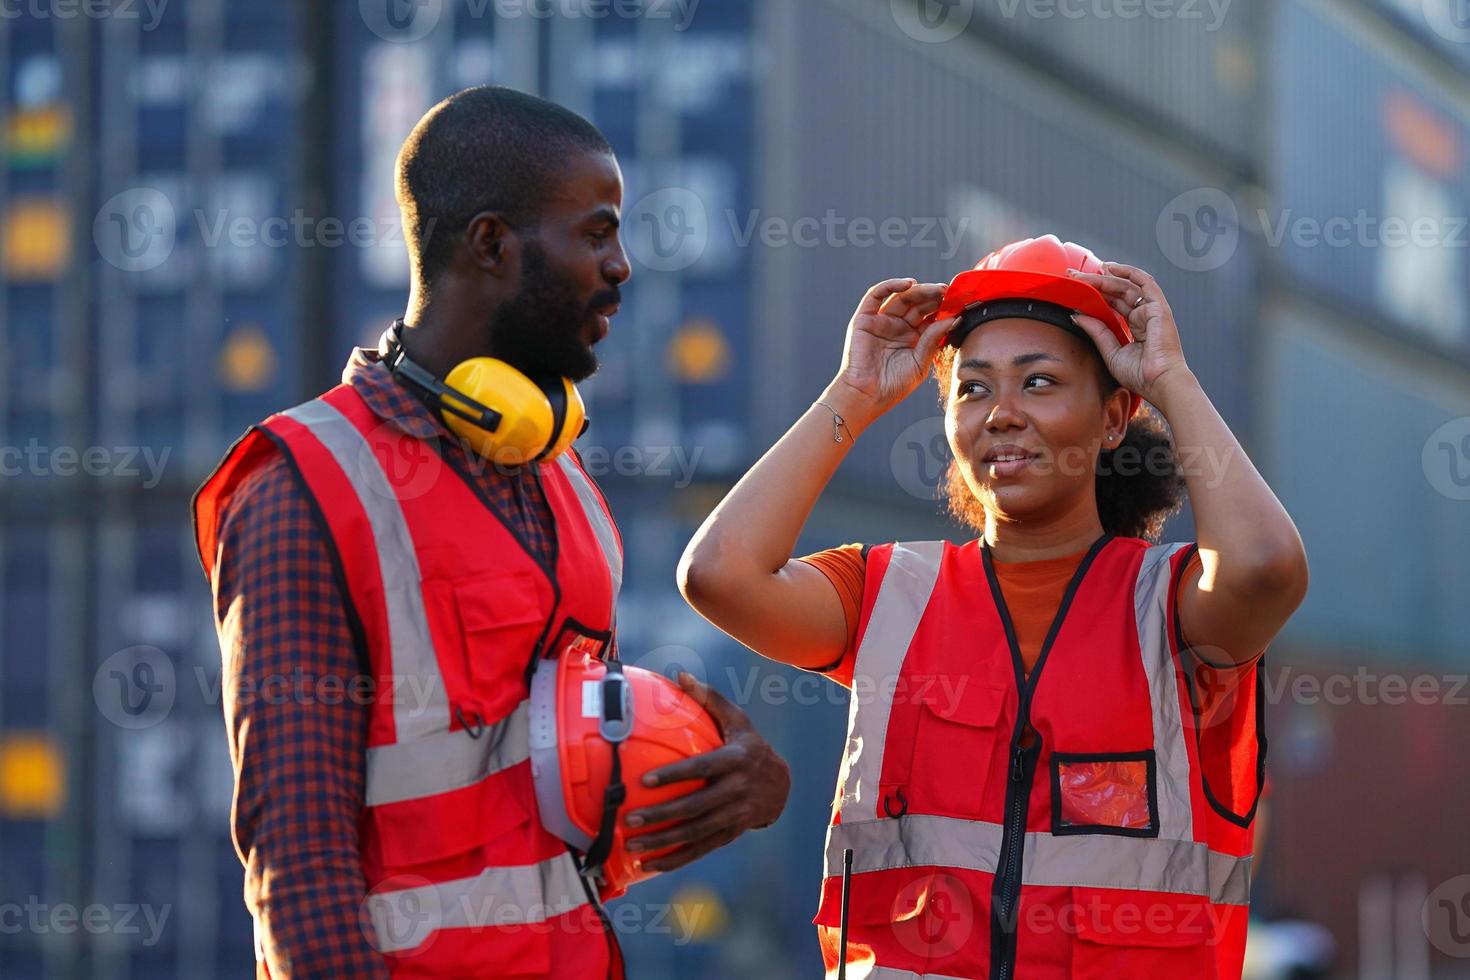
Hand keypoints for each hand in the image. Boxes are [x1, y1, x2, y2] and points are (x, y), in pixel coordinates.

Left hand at [622, 672, 790, 873]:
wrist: (783, 785)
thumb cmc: (750, 746)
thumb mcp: (738, 720)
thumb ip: (710, 698)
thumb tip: (680, 674)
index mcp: (737, 760)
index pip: (703, 769)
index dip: (675, 775)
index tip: (645, 781)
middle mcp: (737, 791)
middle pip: (696, 808)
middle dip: (661, 816)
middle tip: (630, 819)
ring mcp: (735, 816)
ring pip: (696, 833)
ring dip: (663, 843)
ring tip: (633, 846)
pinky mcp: (730, 834)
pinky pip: (700, 849)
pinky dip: (675, 860)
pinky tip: (649, 865)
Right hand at [829, 278, 956, 425]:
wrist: (867, 396)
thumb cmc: (892, 386)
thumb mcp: (920, 363)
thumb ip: (933, 340)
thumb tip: (952, 319)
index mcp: (912, 338)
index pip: (930, 316)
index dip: (943, 308)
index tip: (959, 302)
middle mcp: (897, 326)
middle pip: (918, 304)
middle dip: (934, 296)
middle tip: (949, 292)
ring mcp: (881, 321)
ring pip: (902, 297)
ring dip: (920, 290)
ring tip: (937, 290)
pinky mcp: (865, 318)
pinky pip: (876, 295)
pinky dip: (892, 285)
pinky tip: (909, 284)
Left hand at [1065, 261, 1191, 404]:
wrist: (1160, 382)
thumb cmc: (1141, 375)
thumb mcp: (1111, 352)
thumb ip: (1097, 332)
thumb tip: (1077, 315)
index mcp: (1135, 328)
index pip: (1112, 305)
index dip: (1095, 295)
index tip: (1075, 289)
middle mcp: (1143, 316)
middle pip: (1117, 293)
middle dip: (1095, 282)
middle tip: (1073, 275)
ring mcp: (1151, 310)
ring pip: (1126, 286)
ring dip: (1105, 277)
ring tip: (1084, 273)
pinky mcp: (1158, 307)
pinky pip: (1144, 282)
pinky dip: (1128, 272)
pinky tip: (1111, 267)